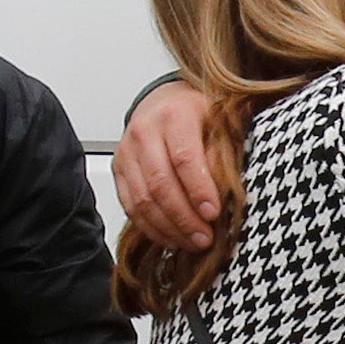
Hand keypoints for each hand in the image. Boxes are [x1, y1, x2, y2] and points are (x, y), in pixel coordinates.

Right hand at [115, 81, 221, 252]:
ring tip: (192, 242)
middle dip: (184, 217)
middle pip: (160, 183)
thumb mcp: (221, 122)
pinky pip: (130, 205)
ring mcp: (127, 151)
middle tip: (205, 238)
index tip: (214, 213)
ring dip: (168, 227)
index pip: (184, 158)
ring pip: (142, 199)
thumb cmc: (198, 113)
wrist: (166, 101)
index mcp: (174, 115)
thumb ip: (222, 153)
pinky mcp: (119, 170)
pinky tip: (171, 238)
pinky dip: (150, 227)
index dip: (199, 189)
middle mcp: (144, 131)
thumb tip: (225, 191)